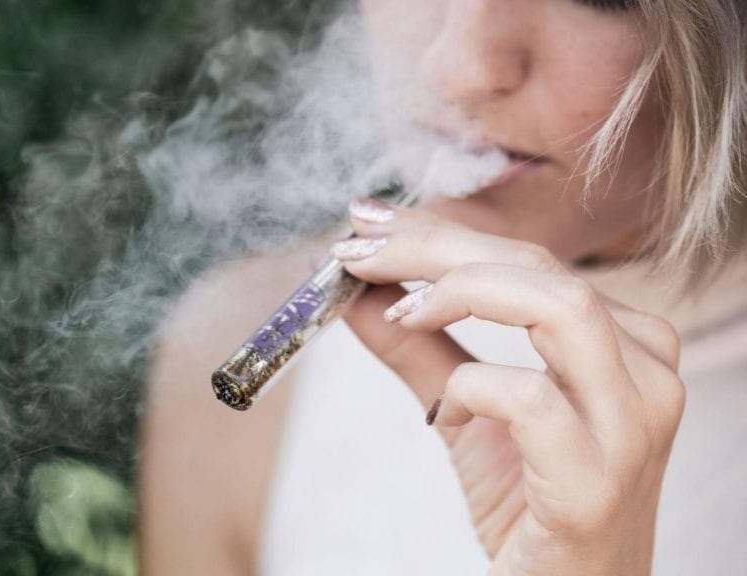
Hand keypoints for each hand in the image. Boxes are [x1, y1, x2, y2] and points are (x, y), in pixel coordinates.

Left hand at [333, 199, 685, 575]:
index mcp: (622, 343)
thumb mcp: (463, 410)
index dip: (442, 233)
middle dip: (435, 247)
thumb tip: (357, 292)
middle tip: (360, 250)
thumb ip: (419, 348)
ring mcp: (631, 424)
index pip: (528, 258)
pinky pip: (530, 400)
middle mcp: (644, 371)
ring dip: (460, 293)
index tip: (369, 225)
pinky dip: (471, 390)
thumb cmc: (530, 504)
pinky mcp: (598, 479)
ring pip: (559, 307)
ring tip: (401, 310)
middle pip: (538, 268)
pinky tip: (448, 413)